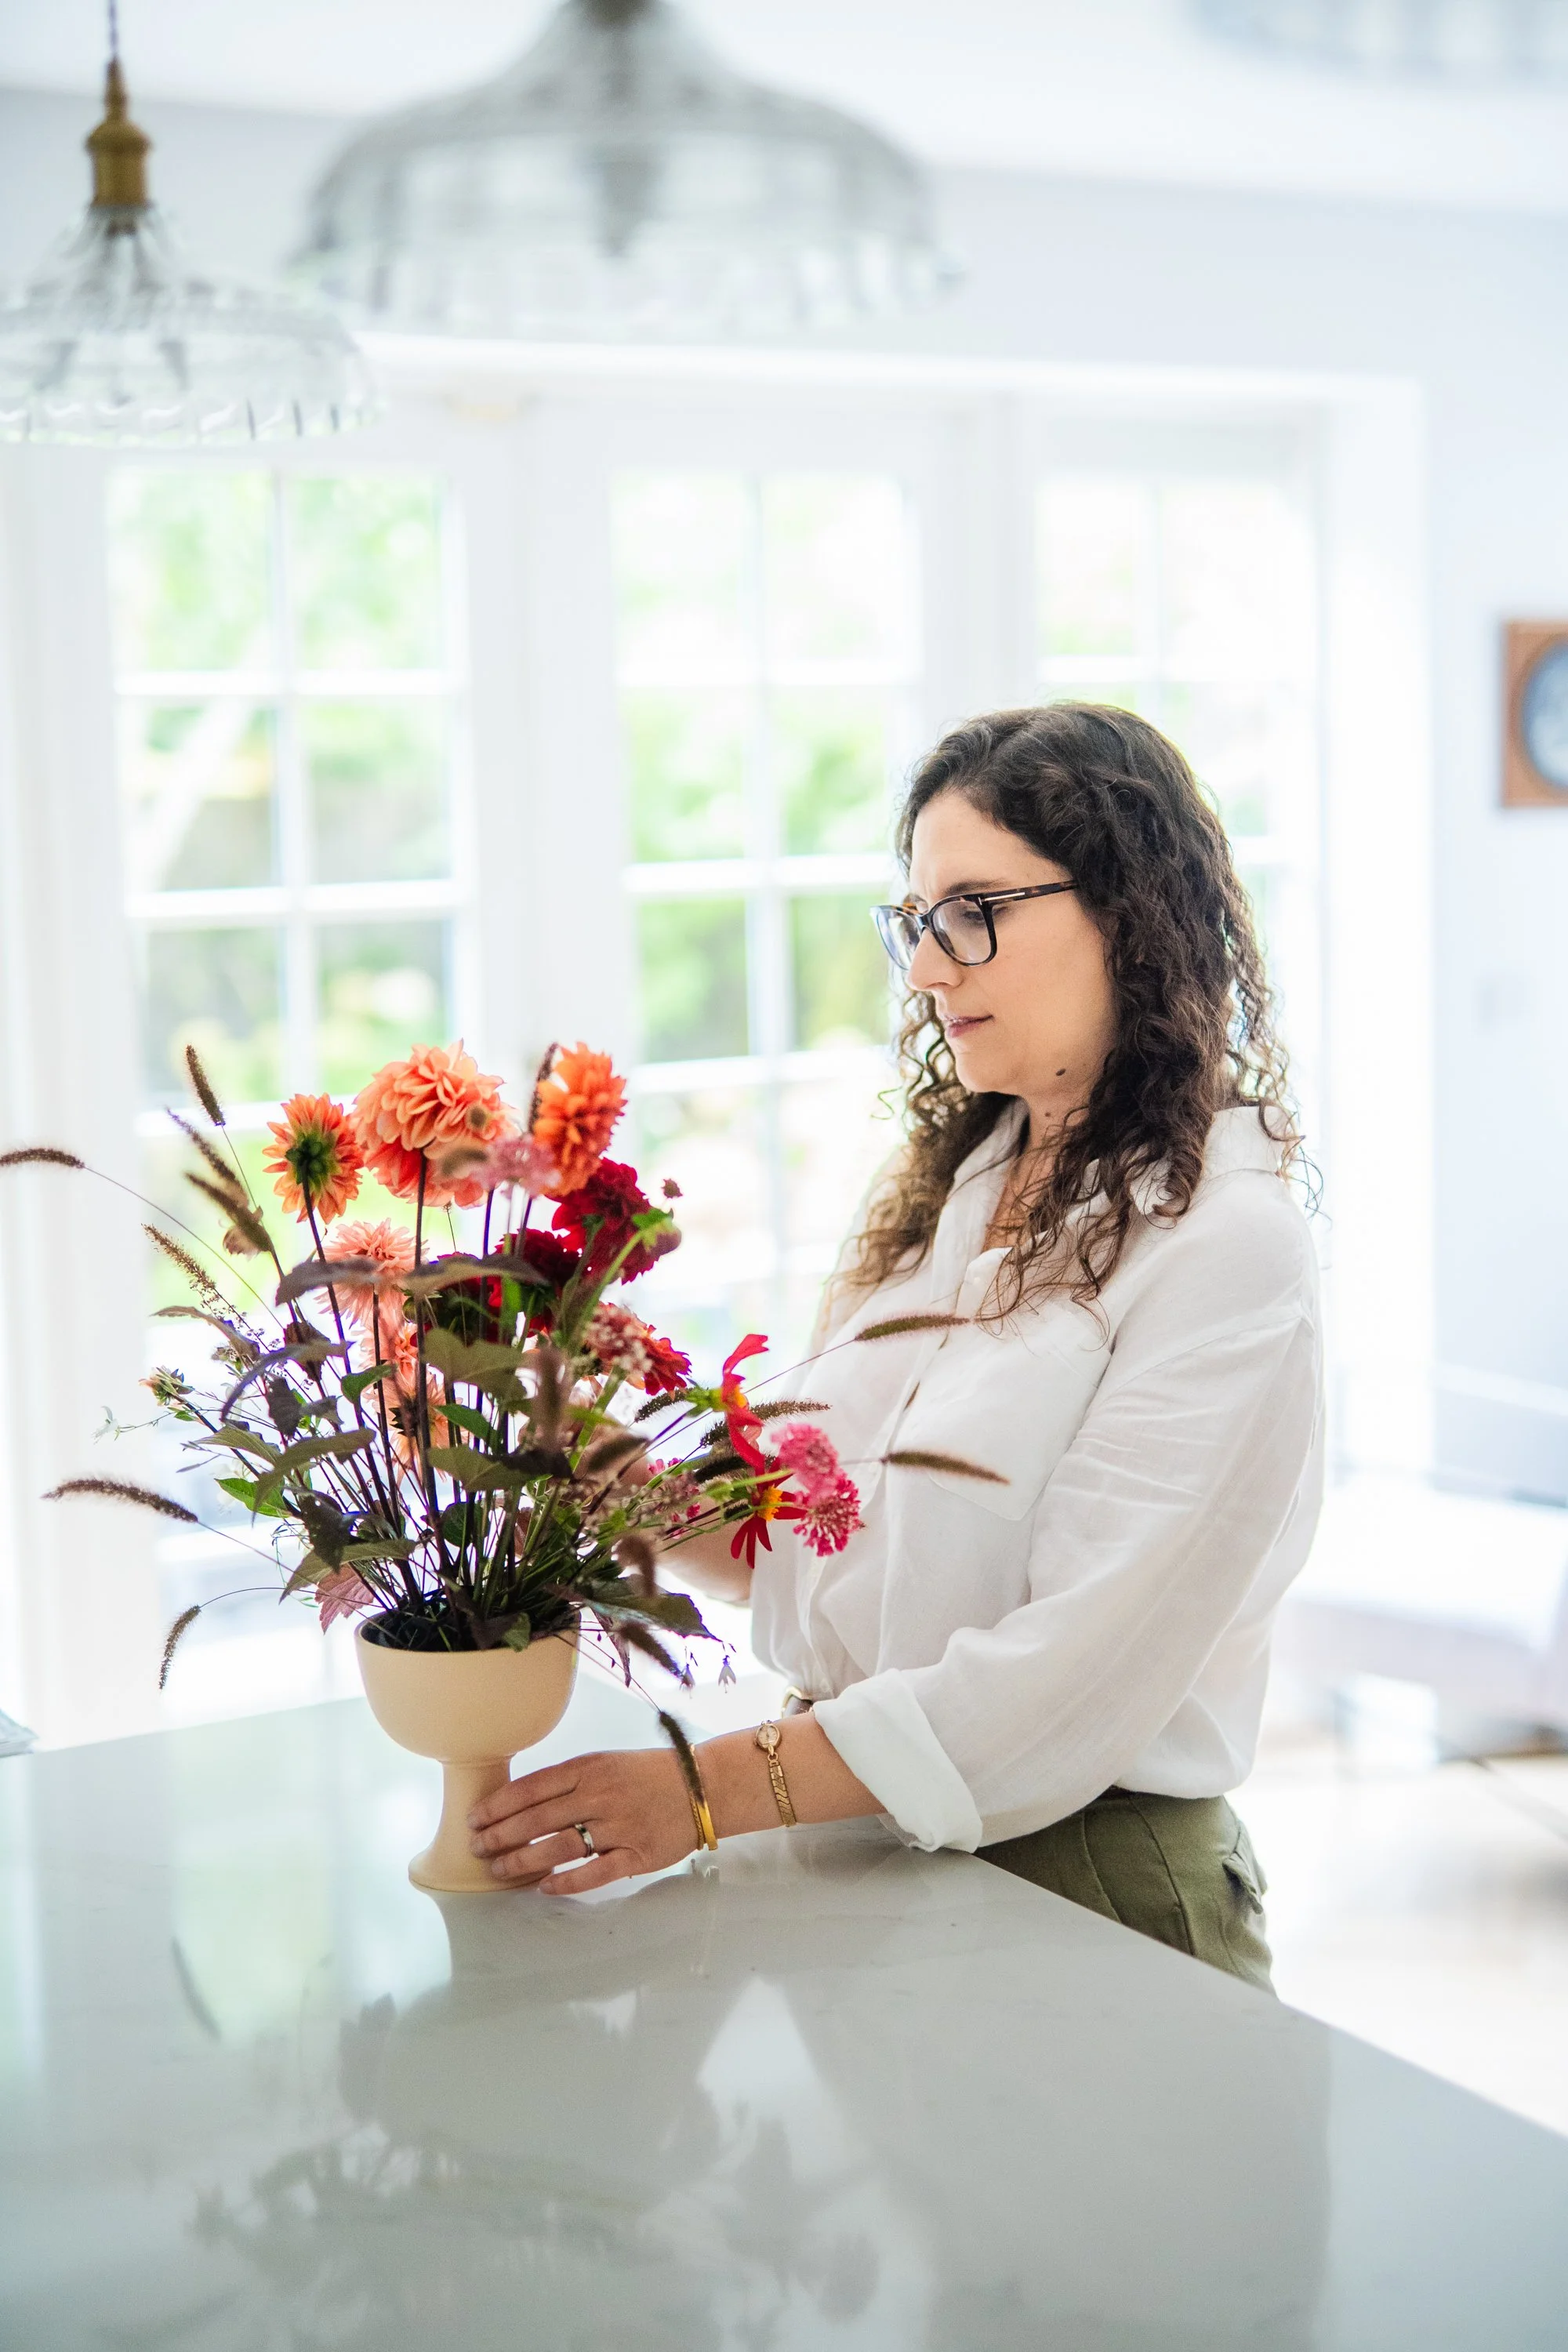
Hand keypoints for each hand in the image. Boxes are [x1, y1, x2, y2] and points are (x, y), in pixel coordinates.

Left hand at [467, 1745, 698, 1893]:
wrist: (704, 1786)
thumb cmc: (649, 1773)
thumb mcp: (606, 1762)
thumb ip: (570, 1779)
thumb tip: (522, 1801)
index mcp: (590, 1767)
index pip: (532, 1787)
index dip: (498, 1805)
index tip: (475, 1818)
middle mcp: (600, 1794)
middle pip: (537, 1819)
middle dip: (500, 1835)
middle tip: (477, 1847)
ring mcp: (619, 1826)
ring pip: (558, 1847)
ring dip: (522, 1861)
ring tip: (499, 1869)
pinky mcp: (637, 1855)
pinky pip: (594, 1873)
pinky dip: (565, 1882)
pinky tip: (544, 1887)